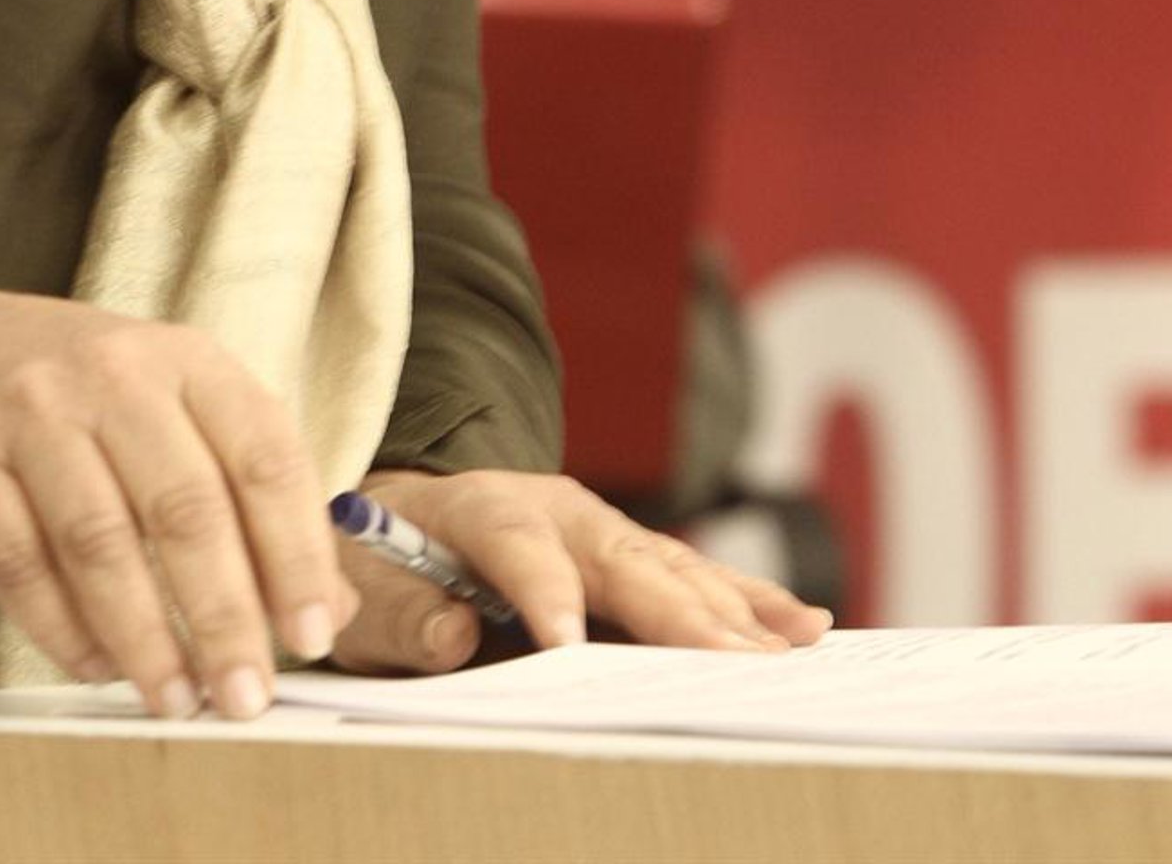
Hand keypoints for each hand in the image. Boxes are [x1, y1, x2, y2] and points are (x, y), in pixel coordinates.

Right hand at [0, 283, 358, 718]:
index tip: (311, 635)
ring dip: (144, 638)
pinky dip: (62, 629)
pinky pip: (19, 561)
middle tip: (245, 696)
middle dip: (223, 616)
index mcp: (188, 360)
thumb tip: (328, 608)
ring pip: (99, 542)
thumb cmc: (90, 397)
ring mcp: (33, 411)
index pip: (263, 454)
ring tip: (175, 699)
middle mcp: (115, 373)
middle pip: (184, 505)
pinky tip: (96, 666)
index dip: (294, 551)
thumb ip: (254, 499)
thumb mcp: (180, 411)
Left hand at [331, 467, 832, 674]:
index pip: (513, 542)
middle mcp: (553, 507)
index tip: (565, 643)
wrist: (396, 520)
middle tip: (730, 663)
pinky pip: (696, 576)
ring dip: (731, 611)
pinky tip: (804, 624)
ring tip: (788, 649)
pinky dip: (749, 600)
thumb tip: (451, 637)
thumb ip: (403, 617)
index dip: (540, 591)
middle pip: (618, 556)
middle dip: (675, 611)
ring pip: (670, 566)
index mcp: (478, 508)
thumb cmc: (379, 565)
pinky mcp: (632, 554)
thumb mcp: (367, 593)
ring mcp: (600, 527)